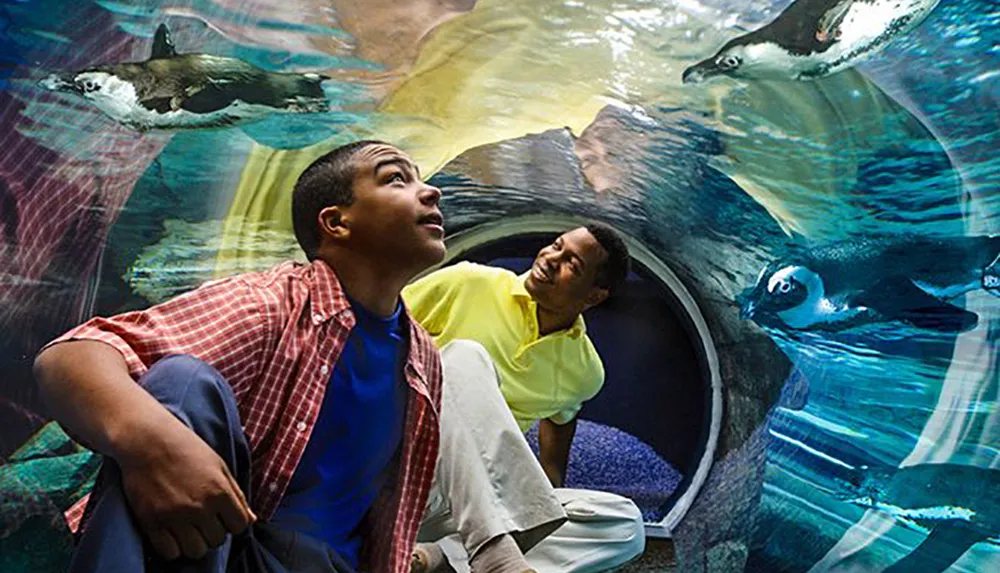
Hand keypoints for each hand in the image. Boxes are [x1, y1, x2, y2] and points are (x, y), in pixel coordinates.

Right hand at [118, 422, 256, 560]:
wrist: (148, 440)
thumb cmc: (187, 449)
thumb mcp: (219, 466)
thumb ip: (236, 495)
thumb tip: (252, 519)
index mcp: (220, 491)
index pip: (239, 526)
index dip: (233, 522)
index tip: (223, 515)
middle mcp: (199, 507)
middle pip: (217, 541)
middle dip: (213, 532)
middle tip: (203, 519)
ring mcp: (174, 516)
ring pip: (196, 551)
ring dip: (195, 542)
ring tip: (188, 527)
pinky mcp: (152, 522)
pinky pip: (169, 553)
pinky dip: (173, 547)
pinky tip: (172, 532)